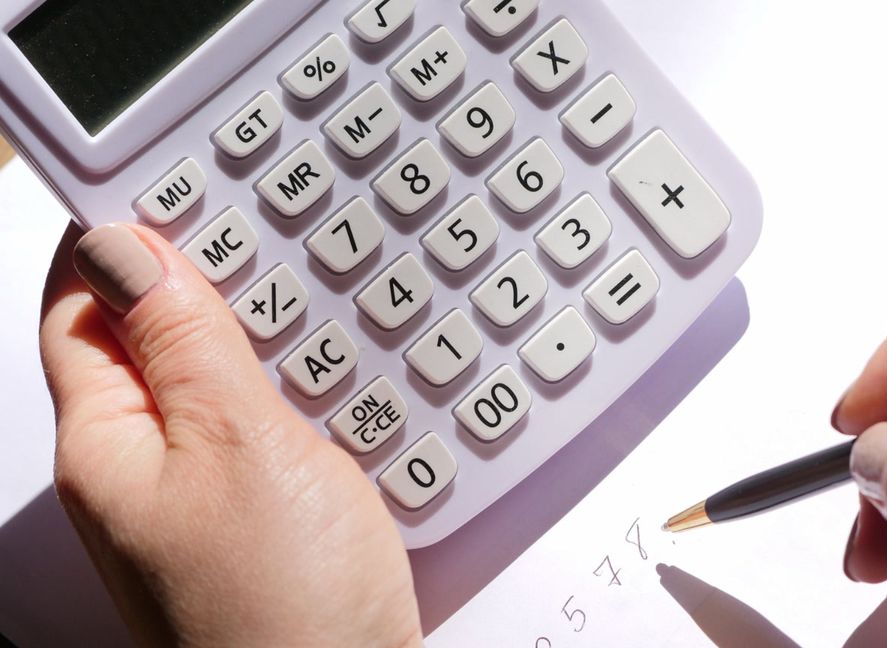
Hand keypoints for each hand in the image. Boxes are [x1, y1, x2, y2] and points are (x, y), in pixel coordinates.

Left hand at [39, 223, 420, 645]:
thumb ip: (189, 345)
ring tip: (321, 304)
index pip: (81, 309)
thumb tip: (131, 251)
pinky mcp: (264, 522)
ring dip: (266, 340)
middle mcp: (143, 472)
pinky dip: (306, 395)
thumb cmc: (282, 609)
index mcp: (106, 443)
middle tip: (273, 240)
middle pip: (150, 341)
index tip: (189, 193)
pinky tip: (349, 386)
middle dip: (206, 285)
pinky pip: (269, 432)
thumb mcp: (239, 446)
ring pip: (218, 384)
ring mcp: (204, 501)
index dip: (124, 243)